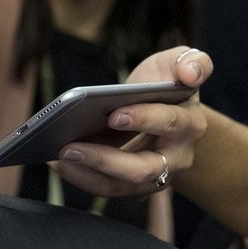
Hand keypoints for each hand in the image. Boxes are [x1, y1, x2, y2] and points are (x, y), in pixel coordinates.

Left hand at [54, 46, 211, 197]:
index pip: (169, 123)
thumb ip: (192, 60)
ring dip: (86, 173)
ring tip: (57, 156)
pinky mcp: (133, 185)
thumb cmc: (165, 83)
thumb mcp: (178, 62)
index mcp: (189, 123)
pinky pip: (107, 187)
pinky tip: (55, 161)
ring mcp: (155, 176)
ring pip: (121, 185)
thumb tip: (192, 74)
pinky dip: (81, 176)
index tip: (113, 115)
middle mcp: (177, 157)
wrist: (164, 110)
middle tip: (69, 147)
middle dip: (105, 160)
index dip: (143, 119)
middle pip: (143, 168)